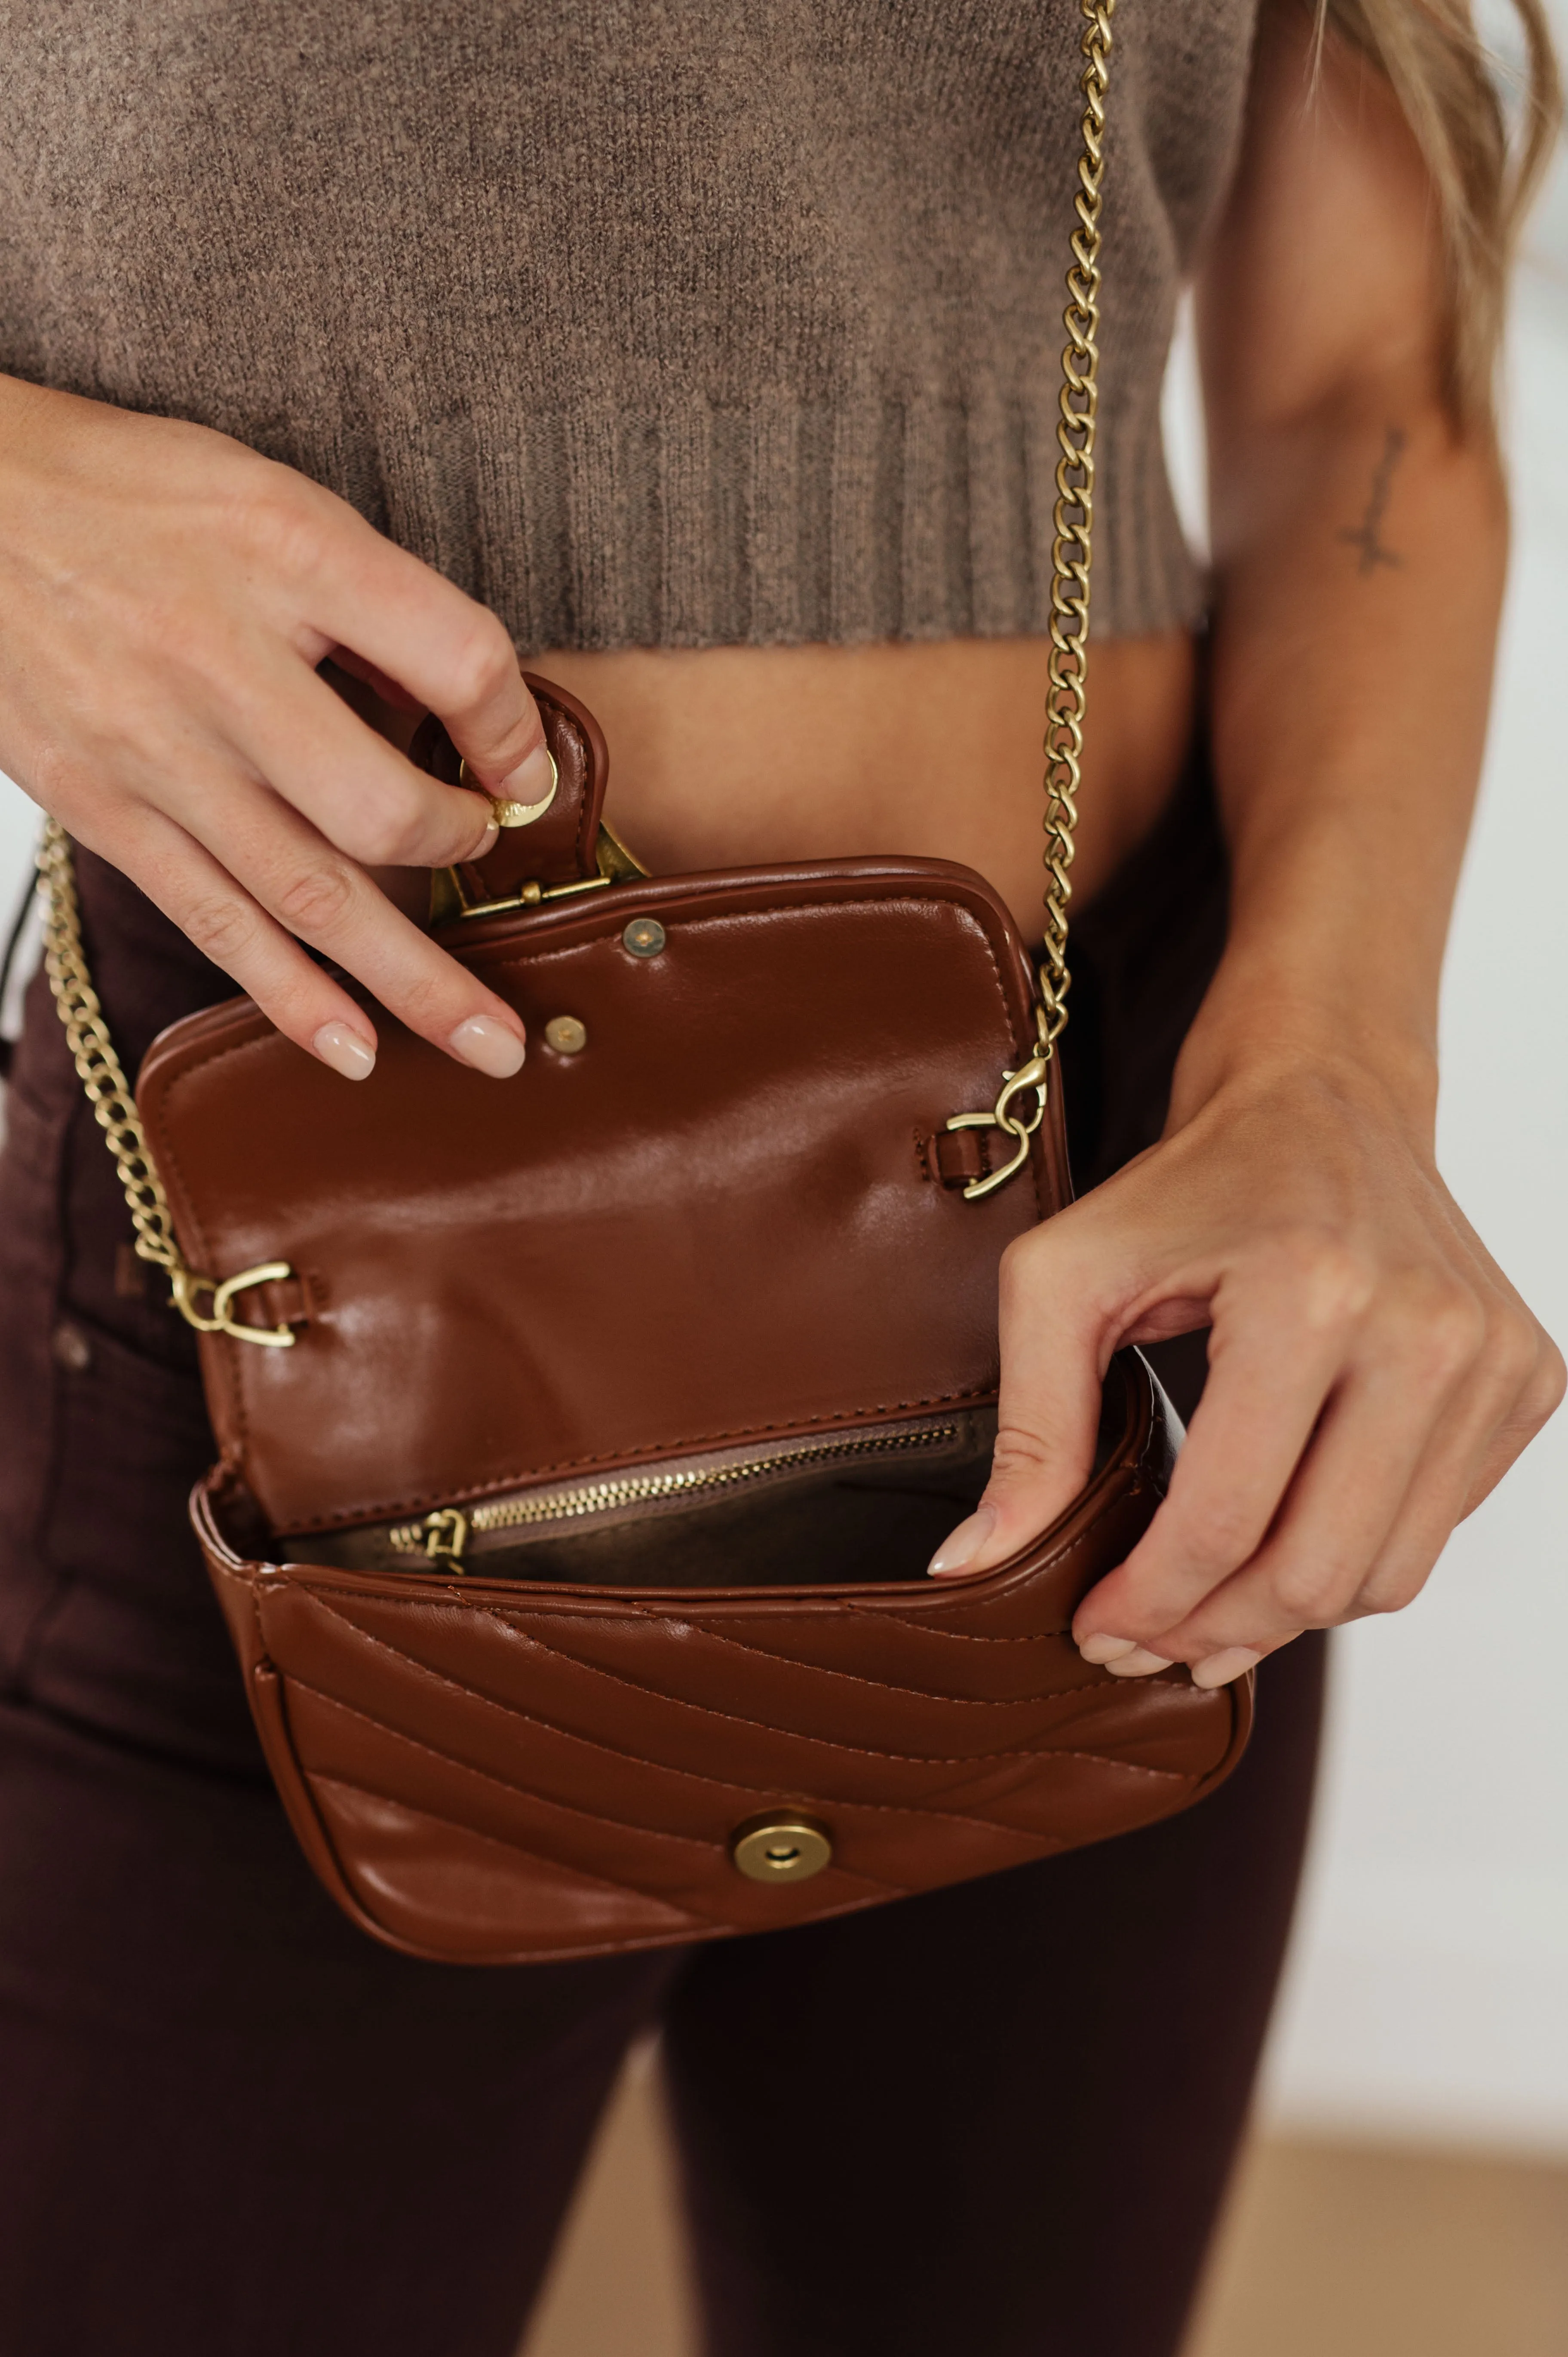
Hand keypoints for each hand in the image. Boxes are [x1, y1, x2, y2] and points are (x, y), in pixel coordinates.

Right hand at [0, 375, 552, 1078]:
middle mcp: (222, 663)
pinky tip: (355, 1050)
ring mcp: (157, 753)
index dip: (514, 728)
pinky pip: (216, 921)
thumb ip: (368, 594)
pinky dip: (292, 997)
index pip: (456, 659)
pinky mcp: (104, 810)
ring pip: (310, 896)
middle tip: (493, 870)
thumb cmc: (127, 492)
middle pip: (381, 808)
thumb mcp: (268, 494)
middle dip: (459, 856)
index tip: (523, 768)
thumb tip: (465, 708)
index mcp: (285, 554)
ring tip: (490, 1046)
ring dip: (413, 982)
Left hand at [929, 1048, 1563, 1683]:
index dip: (1149, 1603)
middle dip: (1213, 1631)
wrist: (1321, 1098)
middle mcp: (1423, 1329)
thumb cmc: (1190, 1185)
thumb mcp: (1064, 1277)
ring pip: (1386, 1576)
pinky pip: (1435, 1529)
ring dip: (1286, 1615)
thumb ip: (1027, 1427)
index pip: (1225, 1521)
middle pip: (1315, 1572)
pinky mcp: (1525, 1378)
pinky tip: (1285, 1528)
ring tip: (1207, 1602)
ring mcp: (1491, 1358)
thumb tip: (975, 1564)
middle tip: (1146, 1638)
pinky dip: (1354, 1555)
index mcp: (1309, 1295)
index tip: (1096, 1627)